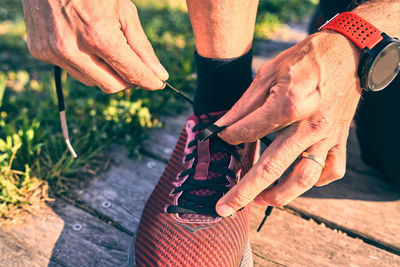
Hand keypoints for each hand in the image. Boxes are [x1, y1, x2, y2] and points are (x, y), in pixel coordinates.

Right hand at [22, 0, 167, 92]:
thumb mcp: (124, 10)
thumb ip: (142, 47)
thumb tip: (159, 75)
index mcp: (99, 36)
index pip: (132, 73)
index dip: (149, 81)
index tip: (158, 83)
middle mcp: (74, 49)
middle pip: (112, 86)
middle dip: (128, 80)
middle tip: (135, 68)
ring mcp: (54, 52)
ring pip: (92, 81)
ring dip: (106, 72)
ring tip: (107, 47)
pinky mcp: (40, 51)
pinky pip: (72, 70)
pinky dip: (85, 63)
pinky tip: (85, 43)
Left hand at [214, 31, 361, 215]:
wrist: (346, 51)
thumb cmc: (304, 59)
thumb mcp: (268, 73)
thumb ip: (244, 106)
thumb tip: (221, 128)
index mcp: (289, 105)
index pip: (249, 132)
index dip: (229, 137)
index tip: (220, 138)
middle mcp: (309, 126)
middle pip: (272, 167)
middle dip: (244, 191)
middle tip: (225, 208)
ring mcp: (327, 136)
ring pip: (304, 178)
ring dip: (280, 195)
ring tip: (261, 200)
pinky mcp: (340, 139)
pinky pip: (330, 170)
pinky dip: (314, 181)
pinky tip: (297, 182)